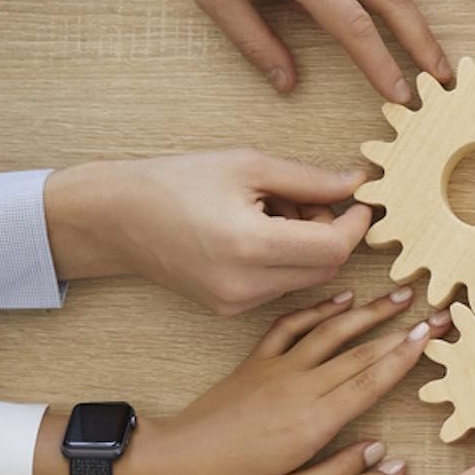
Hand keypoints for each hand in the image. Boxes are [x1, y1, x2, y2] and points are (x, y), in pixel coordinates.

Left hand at [32, 289, 451, 474]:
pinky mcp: (255, 363)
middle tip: (437, 312)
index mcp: (313, 423)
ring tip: (400, 294)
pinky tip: (341, 298)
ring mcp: (276, 370)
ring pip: (331, 331)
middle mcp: (300, 388)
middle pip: (361, 351)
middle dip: (402, 329)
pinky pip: (291, 327)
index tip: (433, 334)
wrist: (167, 464)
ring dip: (368, 311)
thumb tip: (382, 451)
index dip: (406, 355)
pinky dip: (318, 308)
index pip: (371, 380)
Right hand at [45, 150, 371, 314]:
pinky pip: (280, 286)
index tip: (359, 199)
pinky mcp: (228, 309)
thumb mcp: (247, 165)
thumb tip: (359, 183)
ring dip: (308, 245)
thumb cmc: (176, 182)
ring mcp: (235, 303)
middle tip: (308, 197)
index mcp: (250, 245)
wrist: (115, 218)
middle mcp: (244, 285)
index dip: (356, 223)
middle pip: (326, 267)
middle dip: (332, 232)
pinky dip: (284, 259)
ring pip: (306, 278)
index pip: (334, 247)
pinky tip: (257, 231)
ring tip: (274, 210)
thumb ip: (309, 178)